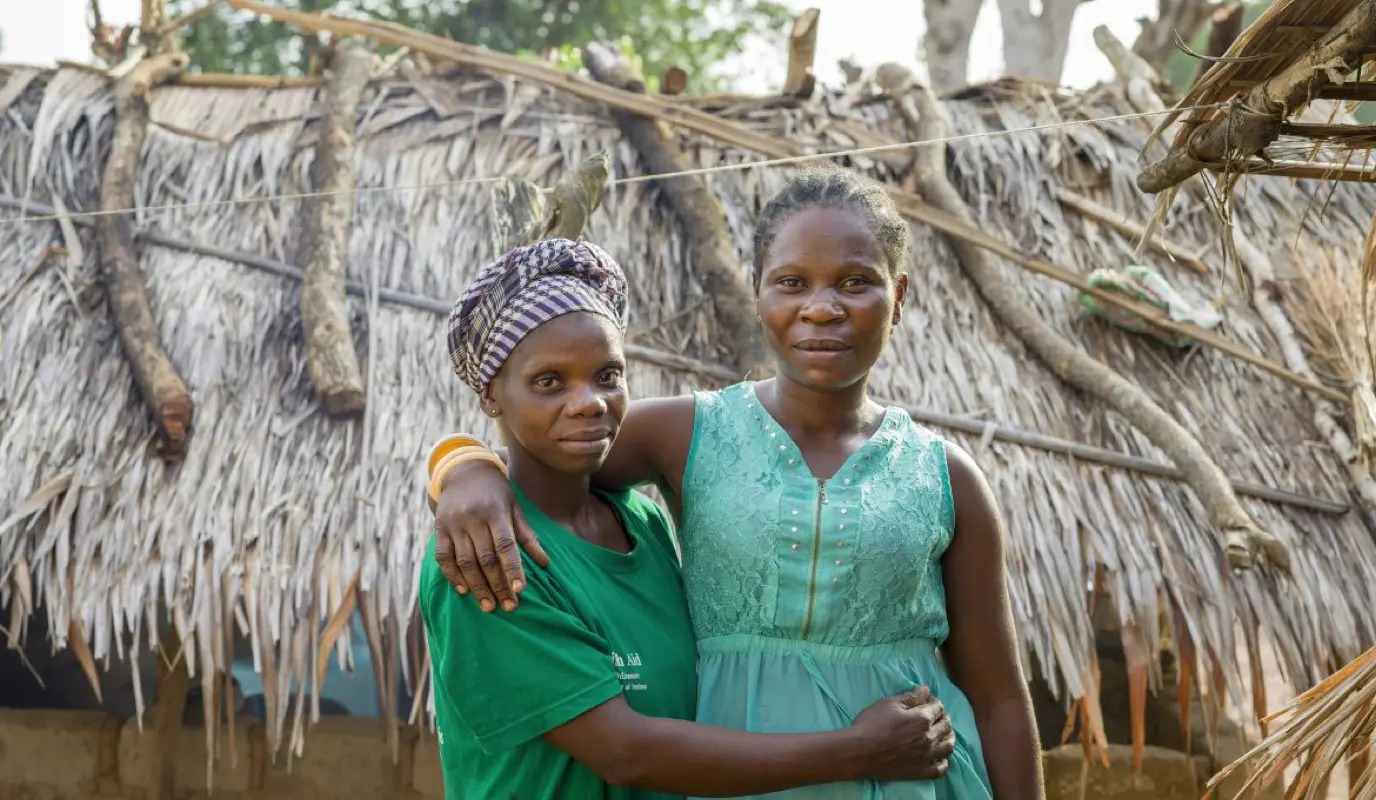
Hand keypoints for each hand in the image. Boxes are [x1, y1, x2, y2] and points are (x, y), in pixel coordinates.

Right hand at [432, 459, 548, 611]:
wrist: (463, 471)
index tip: (520, 590)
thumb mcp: (515, 507)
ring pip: (465, 562)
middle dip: (498, 585)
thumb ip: (528, 535)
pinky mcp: (440, 529)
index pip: (506, 545)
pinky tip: (464, 591)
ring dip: (477, 587)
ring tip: (489, 606)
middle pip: (486, 558)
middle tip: (508, 606)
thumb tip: (546, 563)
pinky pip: (443, 557)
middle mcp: (474, 519)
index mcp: (496, 512)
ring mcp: (454, 525)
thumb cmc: (496, 492)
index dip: (513, 569)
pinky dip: (452, 576)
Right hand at [849, 686, 955, 781]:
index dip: (934, 702)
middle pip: (946, 725)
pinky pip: (941, 768)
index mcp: (922, 718)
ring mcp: (927, 756)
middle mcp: (929, 737)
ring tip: (943, 734)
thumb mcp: (888, 704)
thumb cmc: (871, 724)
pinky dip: (943, 761)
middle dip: (943, 717)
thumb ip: (910, 697)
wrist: (859, 751)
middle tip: (935, 716)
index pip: (939, 707)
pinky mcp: (921, 771)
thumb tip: (926, 690)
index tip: (928, 702)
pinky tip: (939, 756)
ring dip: (948, 737)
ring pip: (948, 746)